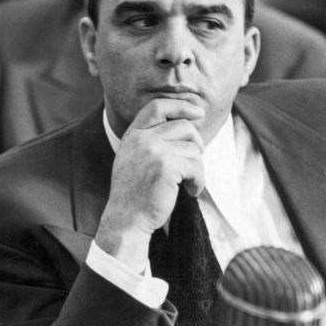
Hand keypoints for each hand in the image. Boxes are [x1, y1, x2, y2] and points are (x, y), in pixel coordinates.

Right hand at [95, 99, 204, 268]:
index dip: (181, 106)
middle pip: (184, 126)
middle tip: (194, 165)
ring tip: (189, 183)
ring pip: (193, 149)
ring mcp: (153, 151)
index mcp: (134, 135)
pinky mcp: (166, 167)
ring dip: (197, 169)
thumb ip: (151, 140)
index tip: (199, 113)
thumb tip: (187, 125)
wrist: (126, 219)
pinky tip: (190, 192)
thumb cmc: (135, 194)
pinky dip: (198, 181)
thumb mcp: (135, 159)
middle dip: (197, 144)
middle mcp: (142, 139)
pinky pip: (196, 167)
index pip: (158, 106)